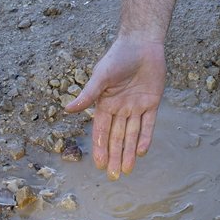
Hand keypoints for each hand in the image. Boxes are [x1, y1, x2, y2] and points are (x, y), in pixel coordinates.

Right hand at [65, 34, 166, 177]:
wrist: (142, 43)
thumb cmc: (118, 57)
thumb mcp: (100, 76)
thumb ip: (88, 95)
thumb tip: (68, 109)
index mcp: (105, 103)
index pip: (102, 130)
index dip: (101, 147)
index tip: (99, 165)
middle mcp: (120, 108)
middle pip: (117, 136)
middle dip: (115, 155)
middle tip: (114, 176)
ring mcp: (136, 107)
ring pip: (132, 134)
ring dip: (129, 152)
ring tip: (127, 170)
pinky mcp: (152, 103)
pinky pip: (148, 124)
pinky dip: (145, 137)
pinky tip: (142, 152)